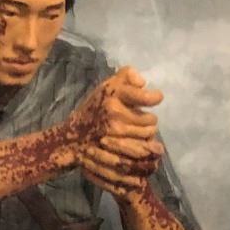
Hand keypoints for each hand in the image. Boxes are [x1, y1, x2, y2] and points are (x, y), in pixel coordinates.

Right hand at [65, 66, 163, 198]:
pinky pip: (141, 154)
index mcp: (114, 96)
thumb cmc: (96, 108)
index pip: (144, 98)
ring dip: (148, 136)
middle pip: (151, 122)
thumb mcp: (108, 85)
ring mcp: (115, 137)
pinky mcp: (114, 154)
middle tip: (143, 121)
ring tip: (140, 132)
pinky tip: (140, 147)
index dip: (154, 97)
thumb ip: (127, 75)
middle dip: (150, 121)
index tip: (156, 97)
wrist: (74, 136)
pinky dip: (144, 152)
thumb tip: (143, 83)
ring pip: (148, 138)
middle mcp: (115, 116)